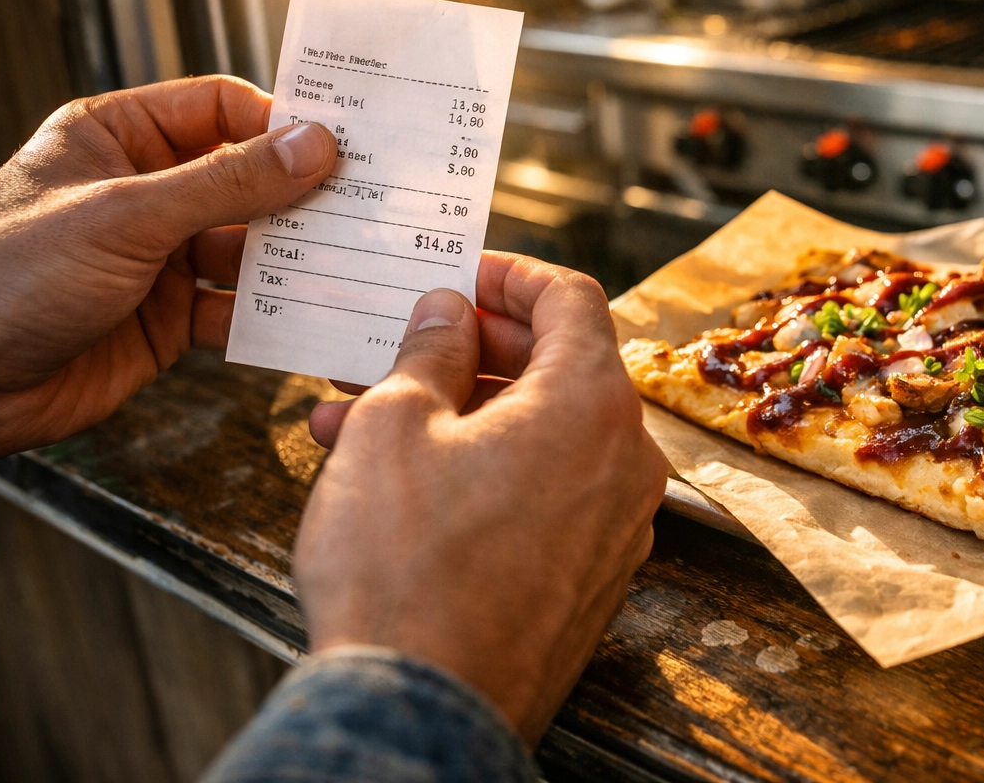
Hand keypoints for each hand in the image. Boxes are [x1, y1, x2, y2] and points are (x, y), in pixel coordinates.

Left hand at [0, 75, 335, 472]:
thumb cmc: (6, 277)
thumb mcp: (126, 215)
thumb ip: (226, 182)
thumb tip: (313, 145)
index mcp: (116, 137)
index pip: (219, 109)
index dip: (280, 122)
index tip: (342, 141)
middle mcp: (143, 191)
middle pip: (246, 178)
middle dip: (301, 194)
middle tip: (368, 202)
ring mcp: (160, 257)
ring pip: (250, 245)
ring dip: (295, 257)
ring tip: (350, 261)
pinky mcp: (171, 318)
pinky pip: (239, 307)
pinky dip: (274, 313)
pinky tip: (308, 316)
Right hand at [293, 257, 667, 745]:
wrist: (425, 710)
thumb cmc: (405, 567)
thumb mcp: (395, 425)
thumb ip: (430, 350)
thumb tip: (449, 314)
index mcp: (592, 404)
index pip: (572, 299)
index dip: (511, 275)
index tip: (462, 273)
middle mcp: (624, 462)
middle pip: (558, 367)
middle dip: (468, 351)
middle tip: (397, 345)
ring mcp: (616, 527)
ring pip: (540, 436)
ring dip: (459, 416)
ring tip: (359, 417)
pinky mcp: (590, 578)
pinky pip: (545, 494)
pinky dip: (485, 471)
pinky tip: (403, 482)